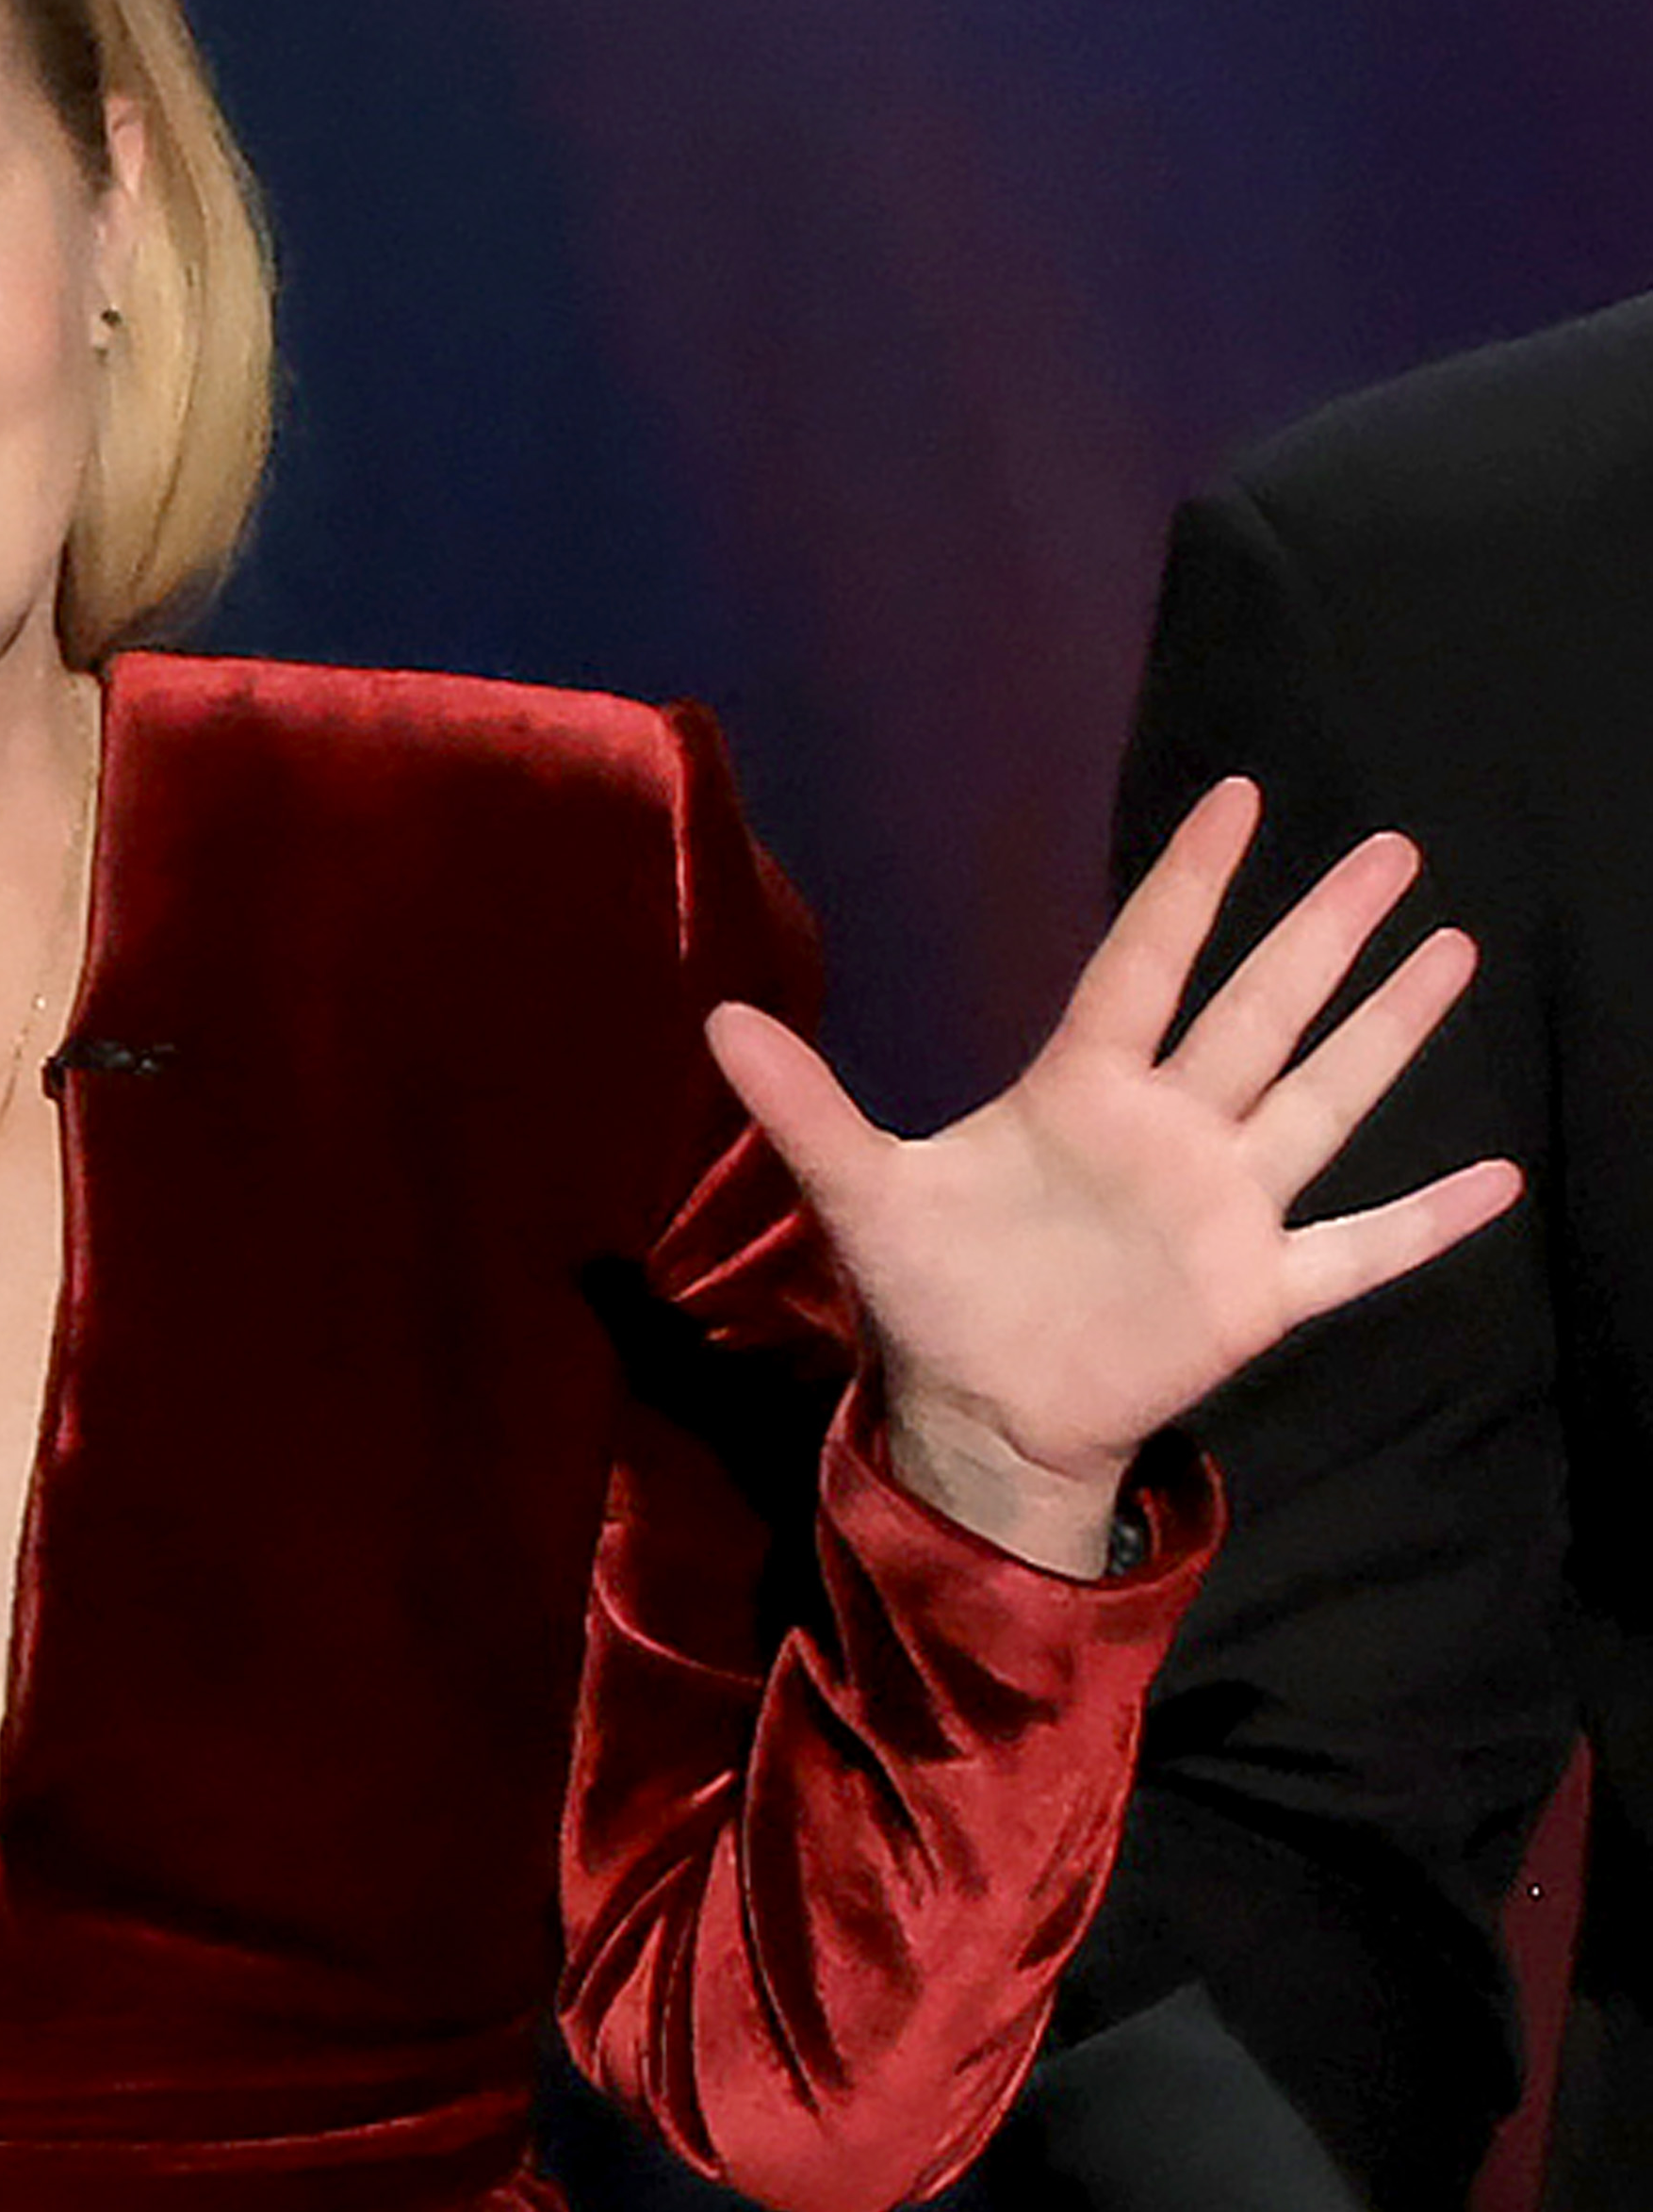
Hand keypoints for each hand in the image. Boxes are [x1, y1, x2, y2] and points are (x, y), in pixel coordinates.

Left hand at [706, 778, 1520, 1574]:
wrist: (977, 1412)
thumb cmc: (933, 1292)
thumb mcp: (859, 1194)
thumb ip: (803, 1107)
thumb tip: (713, 1018)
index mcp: (1081, 1091)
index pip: (1143, 965)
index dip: (1187, 885)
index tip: (1238, 799)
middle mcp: (1169, 1131)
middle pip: (1257, 1011)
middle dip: (1320, 934)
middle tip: (1391, 849)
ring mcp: (1222, 1206)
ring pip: (1320, 1100)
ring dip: (1385, 1032)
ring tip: (1452, 948)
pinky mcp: (1255, 1291)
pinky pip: (1356, 1251)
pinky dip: (1424, 1223)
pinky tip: (1499, 1180)